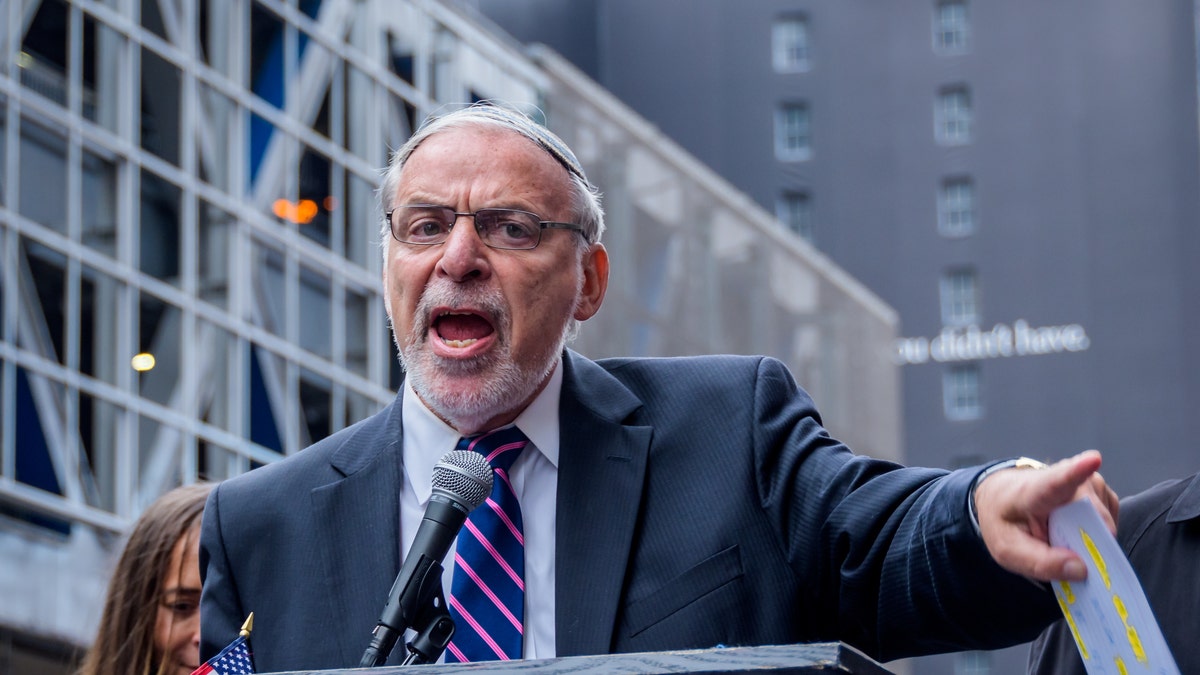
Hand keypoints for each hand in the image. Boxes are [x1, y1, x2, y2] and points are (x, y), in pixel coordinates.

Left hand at [973, 449, 1118, 581]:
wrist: (1002, 498)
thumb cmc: (1004, 520)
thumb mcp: (1008, 550)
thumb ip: (1040, 563)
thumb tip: (1081, 569)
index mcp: (1034, 490)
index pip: (1057, 479)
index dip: (1077, 471)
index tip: (1094, 459)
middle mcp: (1064, 477)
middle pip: (1092, 515)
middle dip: (1089, 543)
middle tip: (1068, 556)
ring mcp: (1085, 481)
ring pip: (1104, 520)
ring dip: (1089, 538)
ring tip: (1062, 535)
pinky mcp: (1099, 488)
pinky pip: (1109, 520)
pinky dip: (1096, 533)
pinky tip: (1075, 530)